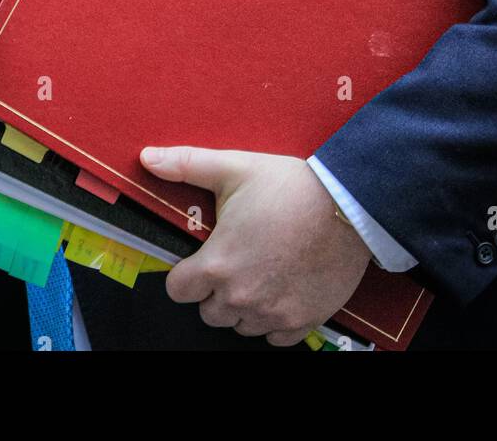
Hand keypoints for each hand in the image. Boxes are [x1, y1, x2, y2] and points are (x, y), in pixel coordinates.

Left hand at [139, 144, 372, 346]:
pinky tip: (281, 290)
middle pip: (208, 312)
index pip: (178, 290)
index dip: (184, 274)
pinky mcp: (302, 321)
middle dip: (214, 290)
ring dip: (243, 305)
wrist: (348, 205)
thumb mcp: (234, 167)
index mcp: (218, 265)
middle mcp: (241, 297)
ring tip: (259, 271)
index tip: (198, 261)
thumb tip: (148, 158)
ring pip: (240, 326)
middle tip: (235, 260)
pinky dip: (274, 320)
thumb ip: (186, 164)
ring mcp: (272, 313)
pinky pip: (274, 337)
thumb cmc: (291, 187)